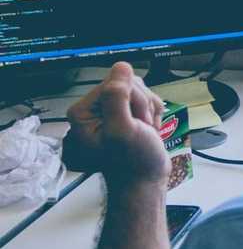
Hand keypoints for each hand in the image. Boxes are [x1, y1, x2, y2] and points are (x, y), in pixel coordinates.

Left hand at [63, 63, 168, 184]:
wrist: (146, 180)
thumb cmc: (133, 163)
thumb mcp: (123, 129)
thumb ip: (117, 97)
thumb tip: (120, 68)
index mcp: (83, 112)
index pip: (113, 83)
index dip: (132, 100)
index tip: (134, 122)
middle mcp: (94, 110)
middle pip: (127, 85)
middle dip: (142, 105)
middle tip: (140, 128)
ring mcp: (110, 111)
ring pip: (138, 90)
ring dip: (149, 110)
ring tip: (145, 130)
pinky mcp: (125, 113)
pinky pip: (145, 99)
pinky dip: (153, 113)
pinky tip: (149, 129)